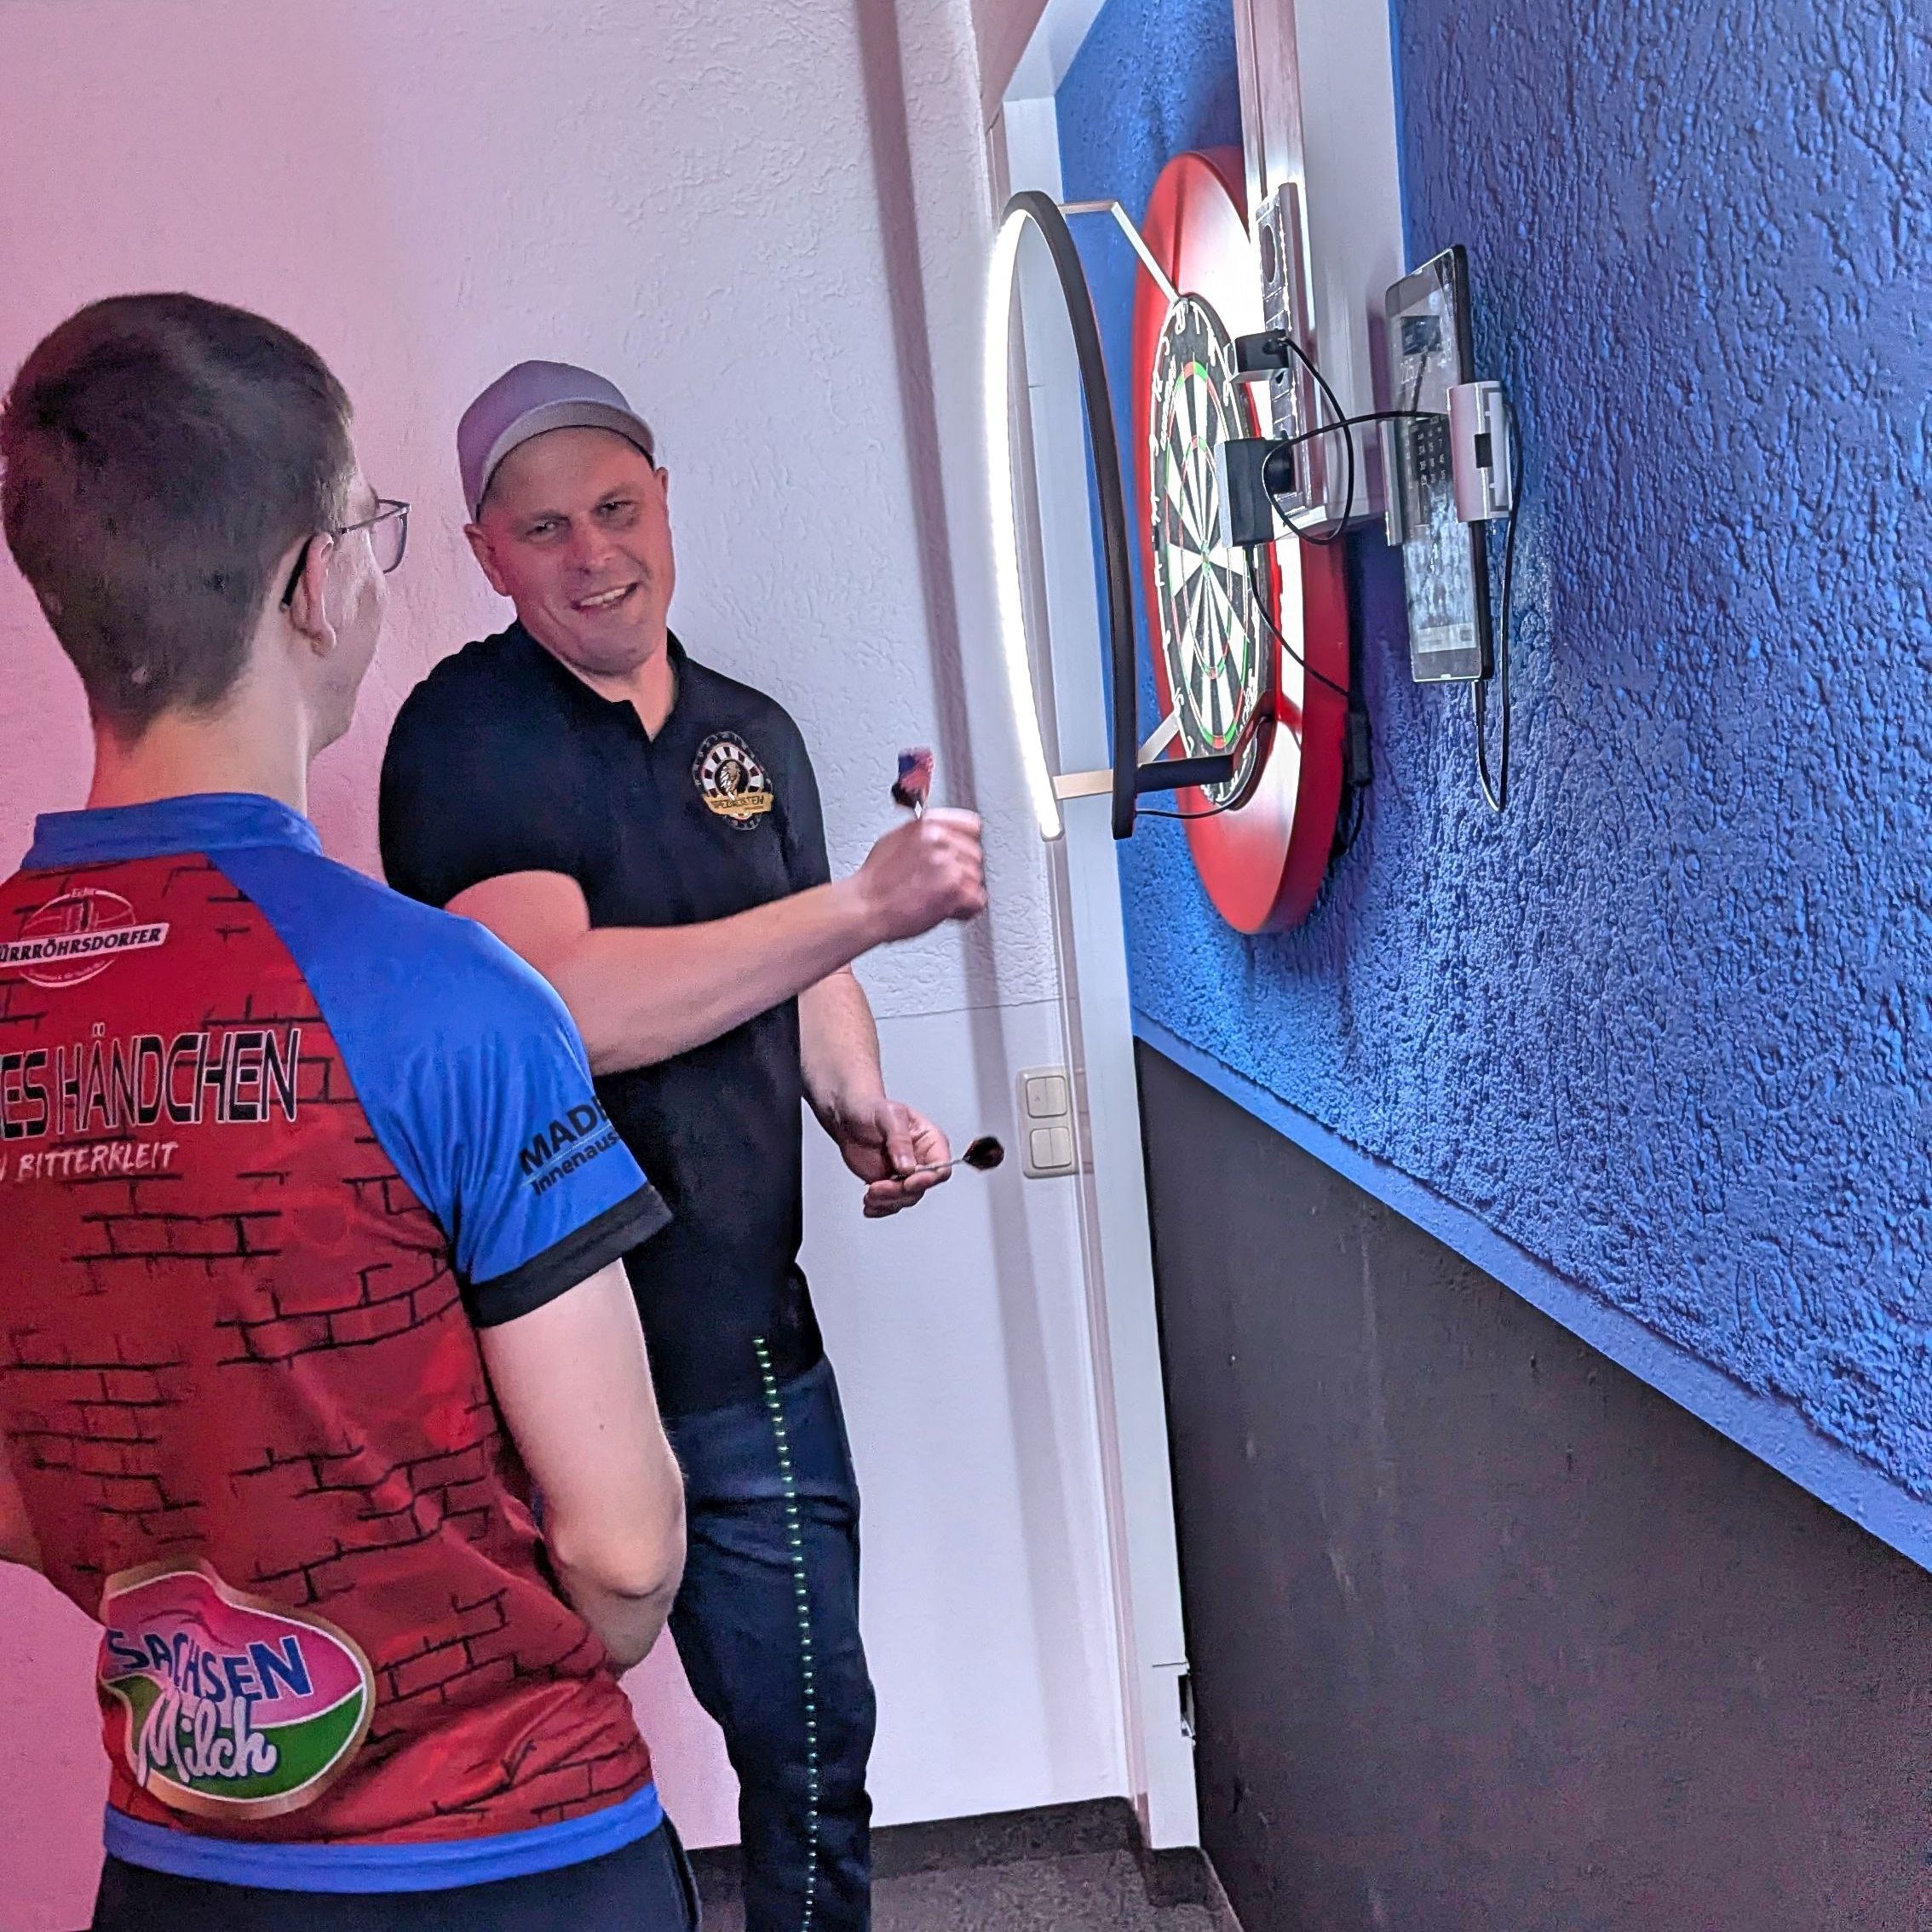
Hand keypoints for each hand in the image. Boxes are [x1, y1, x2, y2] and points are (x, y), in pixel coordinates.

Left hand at [831, 1096, 951, 1217]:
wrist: (849, 1117)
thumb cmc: (872, 1109)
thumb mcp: (889, 1116)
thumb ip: (900, 1140)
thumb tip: (908, 1166)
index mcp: (930, 1141)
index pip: (941, 1166)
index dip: (928, 1178)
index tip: (909, 1180)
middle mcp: (921, 1160)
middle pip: (922, 1187)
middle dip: (900, 1191)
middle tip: (878, 1187)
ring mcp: (905, 1174)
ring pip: (906, 1198)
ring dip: (888, 1201)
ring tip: (870, 1193)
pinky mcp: (889, 1184)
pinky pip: (891, 1203)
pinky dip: (880, 1207)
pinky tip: (870, 1205)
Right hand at [855, 809, 986, 943]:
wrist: (866, 906)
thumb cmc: (875, 881)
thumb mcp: (895, 840)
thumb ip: (923, 834)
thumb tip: (939, 833)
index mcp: (928, 825)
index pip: (970, 826)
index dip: (966, 843)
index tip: (962, 854)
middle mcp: (940, 841)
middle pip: (975, 854)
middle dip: (962, 871)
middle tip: (942, 884)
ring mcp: (949, 865)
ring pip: (976, 879)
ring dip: (962, 892)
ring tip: (938, 898)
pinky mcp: (954, 890)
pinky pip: (977, 901)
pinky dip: (965, 911)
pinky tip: (947, 910)